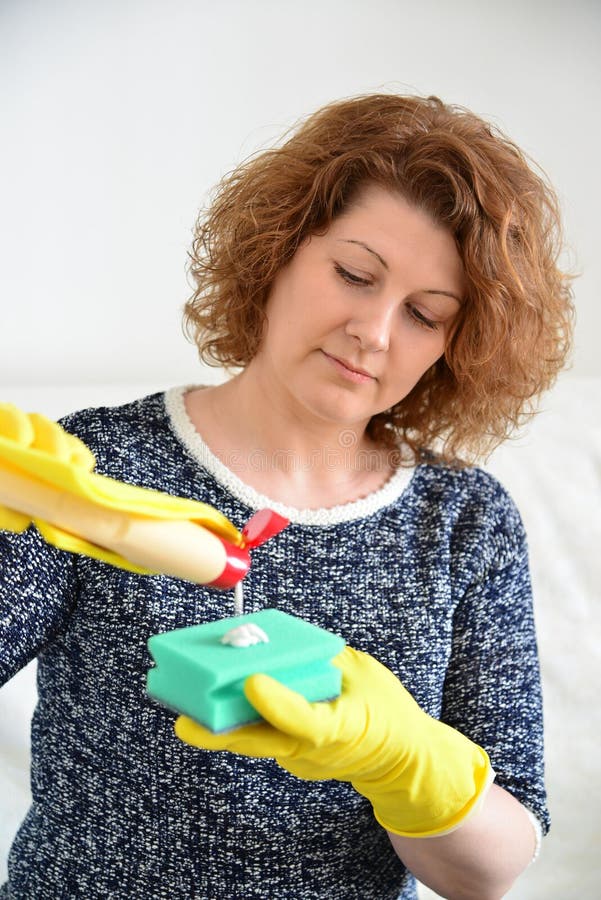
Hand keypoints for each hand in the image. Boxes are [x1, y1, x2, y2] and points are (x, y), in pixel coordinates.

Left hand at [175, 646, 492, 836]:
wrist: (401, 762)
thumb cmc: (387, 713)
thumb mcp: (365, 676)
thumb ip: (326, 661)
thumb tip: (284, 644)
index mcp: (342, 728)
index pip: (305, 722)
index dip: (277, 704)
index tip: (252, 683)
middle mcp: (315, 751)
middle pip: (263, 742)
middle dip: (220, 732)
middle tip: (184, 720)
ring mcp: (300, 760)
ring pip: (256, 740)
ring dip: (221, 723)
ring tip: (184, 702)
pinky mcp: (290, 756)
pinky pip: (261, 734)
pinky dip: (240, 718)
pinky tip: (214, 699)